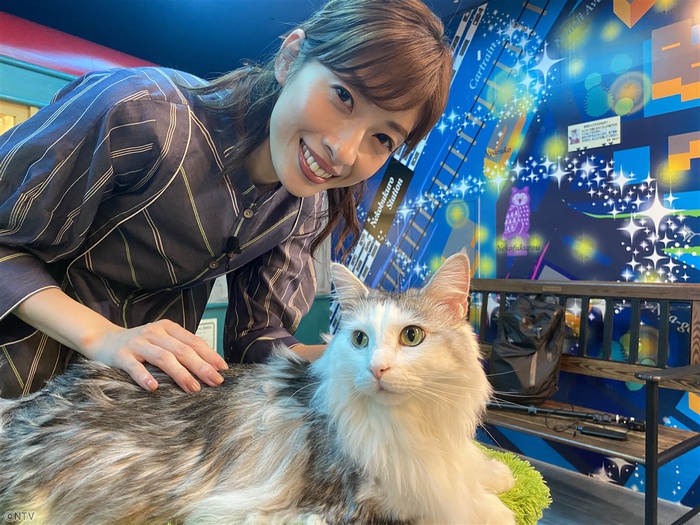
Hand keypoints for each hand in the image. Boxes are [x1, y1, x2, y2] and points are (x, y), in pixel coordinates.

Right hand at [84, 320, 228, 392]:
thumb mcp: (162, 342)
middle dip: (201, 366)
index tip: (223, 369)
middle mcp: (155, 333)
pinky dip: (145, 377)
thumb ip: (181, 349)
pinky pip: (135, 367)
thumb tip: (210, 367)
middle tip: (215, 381)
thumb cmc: (141, 345)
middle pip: (182, 350)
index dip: (209, 355)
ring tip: (193, 388)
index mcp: (168, 328)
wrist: (104, 340)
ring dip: (180, 374)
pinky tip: (154, 388)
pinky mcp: (121, 356)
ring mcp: (137, 343)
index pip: (194, 341)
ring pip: (163, 358)